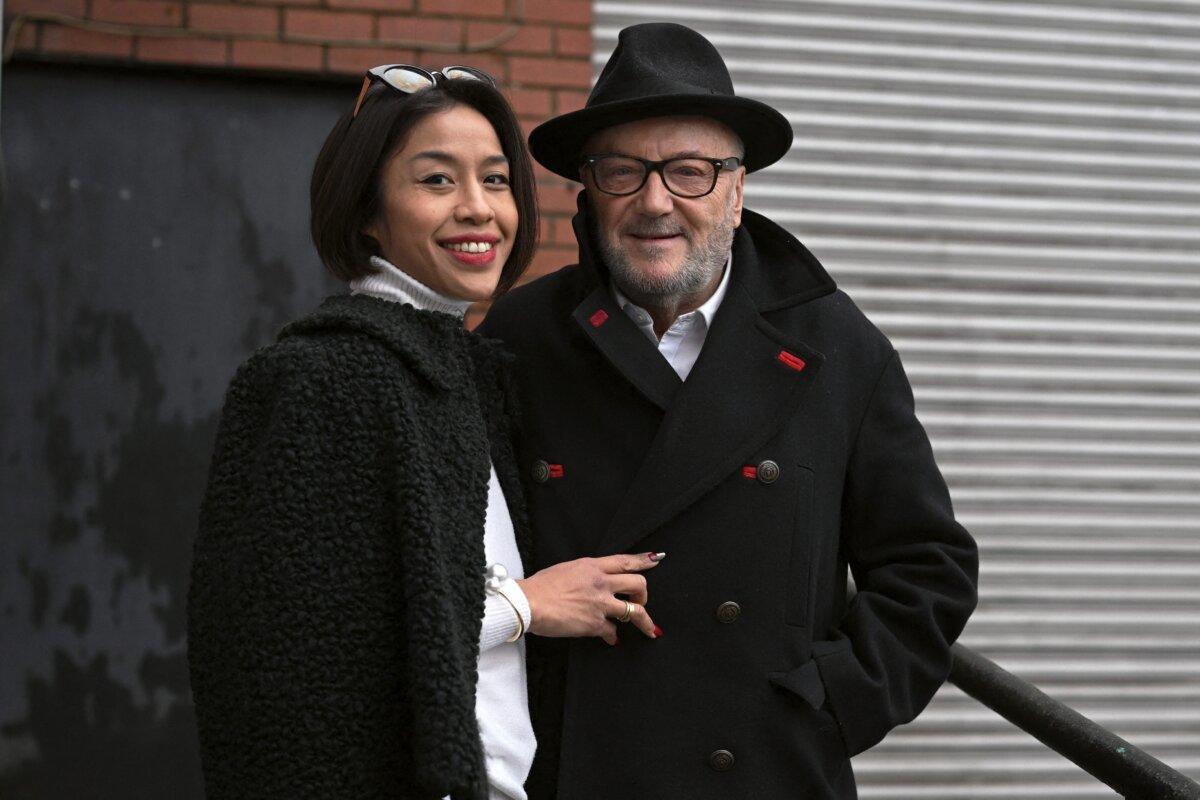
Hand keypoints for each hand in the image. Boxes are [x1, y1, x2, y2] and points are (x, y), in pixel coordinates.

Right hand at [517, 553, 662, 645]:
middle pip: (638, 584)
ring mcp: (600, 603)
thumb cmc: (540, 586)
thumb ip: (584, 573)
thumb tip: (591, 582)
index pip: (624, 561)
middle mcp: (600, 582)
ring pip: (635, 611)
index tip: (656, 560)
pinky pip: (613, 632)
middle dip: (644, 595)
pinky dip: (613, 637)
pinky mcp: (594, 624)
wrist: (529, 603)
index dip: (642, 560)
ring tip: (648, 630)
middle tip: (641, 602)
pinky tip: (612, 640)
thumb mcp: (566, 569)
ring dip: (644, 621)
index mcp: (592, 566)